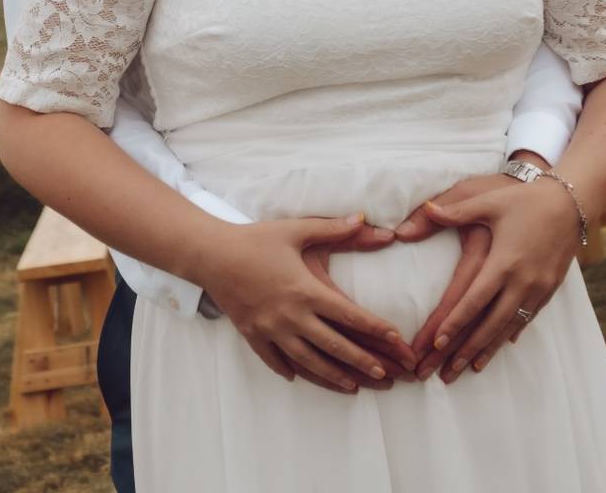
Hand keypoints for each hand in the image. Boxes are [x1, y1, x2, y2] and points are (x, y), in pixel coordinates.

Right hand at [200, 214, 416, 392]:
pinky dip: (288, 370)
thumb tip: (363, 218)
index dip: (375, 327)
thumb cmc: (255, 239)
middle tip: (384, 374)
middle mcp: (291, 315)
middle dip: (362, 361)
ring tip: (353, 386)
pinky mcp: (251, 334)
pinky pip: (273, 360)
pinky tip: (299, 378)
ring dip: (332, 375)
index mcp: (305, 290)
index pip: (349, 314)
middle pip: (333, 345)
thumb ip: (332, 229)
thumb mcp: (296, 230)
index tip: (395, 338)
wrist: (211, 254)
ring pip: (307, 360)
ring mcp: (270, 329)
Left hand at [421, 177, 581, 382]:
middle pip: (491, 324)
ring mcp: (538, 287)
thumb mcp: (488, 201)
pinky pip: (528, 318)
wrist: (574, 201)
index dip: (455, 323)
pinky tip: (499, 347)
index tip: (436, 343)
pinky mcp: (550, 288)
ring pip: (510, 326)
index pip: (474, 300)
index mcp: (503, 261)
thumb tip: (424, 209)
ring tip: (469, 368)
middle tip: (446, 372)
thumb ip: (455, 211)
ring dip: (488, 349)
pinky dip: (510, 335)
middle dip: (466, 349)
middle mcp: (522, 280)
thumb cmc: (526, 199)